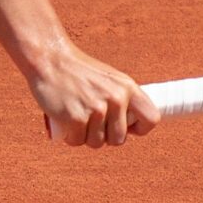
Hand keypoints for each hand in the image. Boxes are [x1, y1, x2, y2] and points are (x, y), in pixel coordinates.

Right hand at [31, 42, 161, 148]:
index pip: (151, 118)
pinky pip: (77, 142)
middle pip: (119, 139)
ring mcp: (96, 109)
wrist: (50, 59)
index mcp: (128, 87)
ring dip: (85, 136)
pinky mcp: (76, 118)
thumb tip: (131, 125)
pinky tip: (65, 122)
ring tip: (76, 117)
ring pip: (97, 143)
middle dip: (104, 137)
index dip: (139, 129)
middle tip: (91, 122)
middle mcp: (116, 98)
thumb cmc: (78, 71)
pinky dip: (70, 137)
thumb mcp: (108, 78)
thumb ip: (121, 97)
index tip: (126, 128)